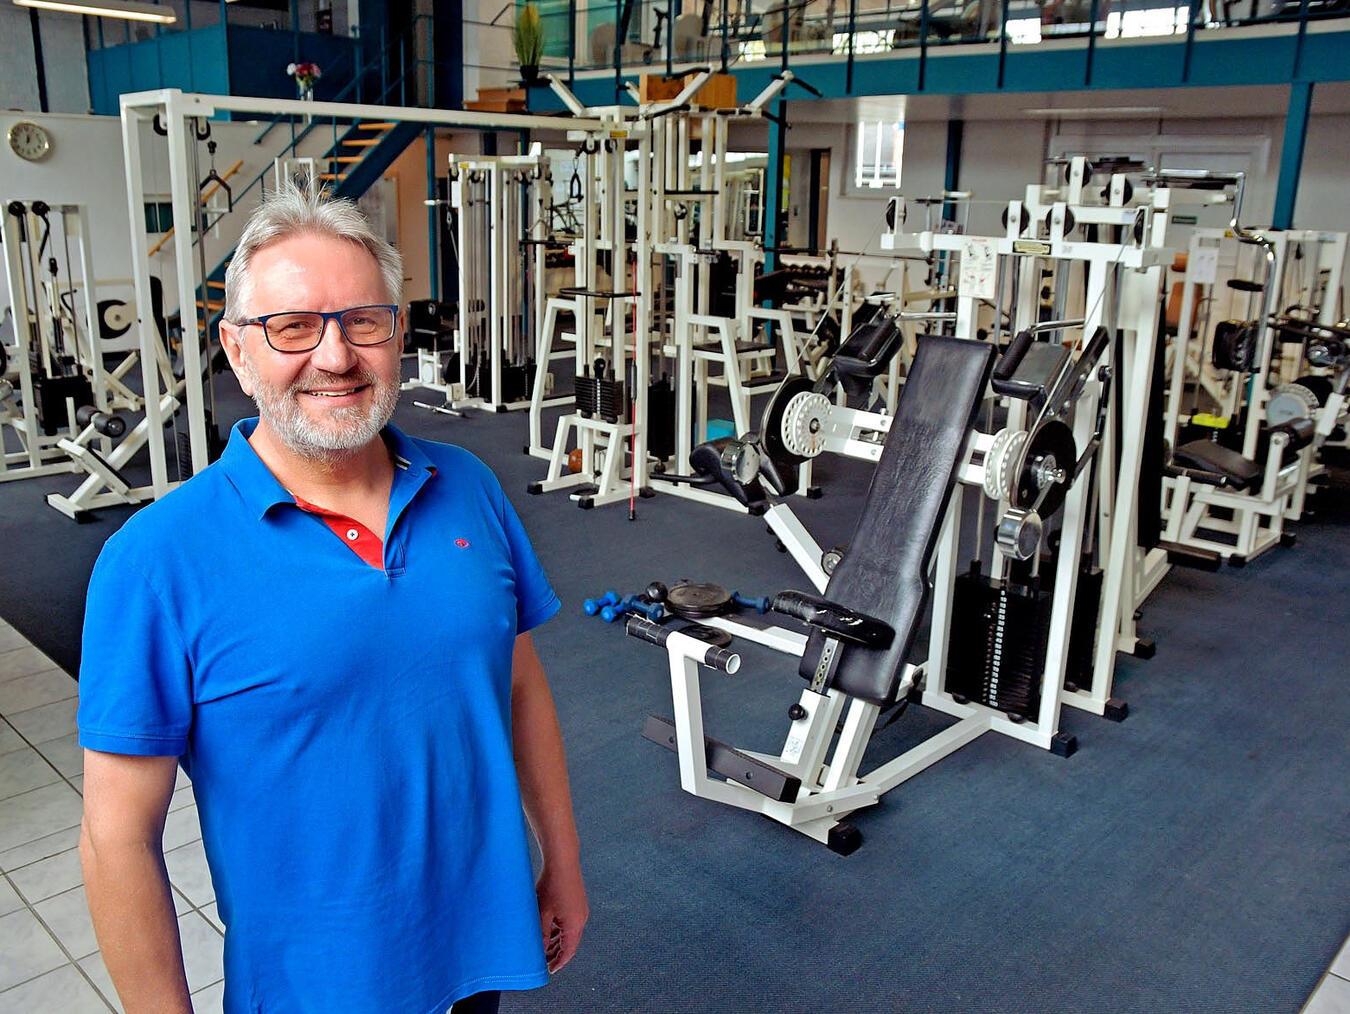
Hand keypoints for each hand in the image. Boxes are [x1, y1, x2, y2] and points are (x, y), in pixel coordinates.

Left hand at [536, 858, 587, 973]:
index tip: (550, 970)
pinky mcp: (578, 903)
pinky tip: (551, 931)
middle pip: (570, 943)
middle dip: (558, 953)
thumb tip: (541, 949)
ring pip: (570, 933)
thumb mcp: (543, 912)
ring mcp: (581, 911)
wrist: (563, 861)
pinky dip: (562, 930)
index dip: (559, 962)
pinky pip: (571, 923)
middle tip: (544, 961)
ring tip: (545, 948)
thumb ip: (543, 933)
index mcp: (574, 924)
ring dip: (559, 941)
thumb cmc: (551, 885)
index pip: (568, 951)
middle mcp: (581, 919)